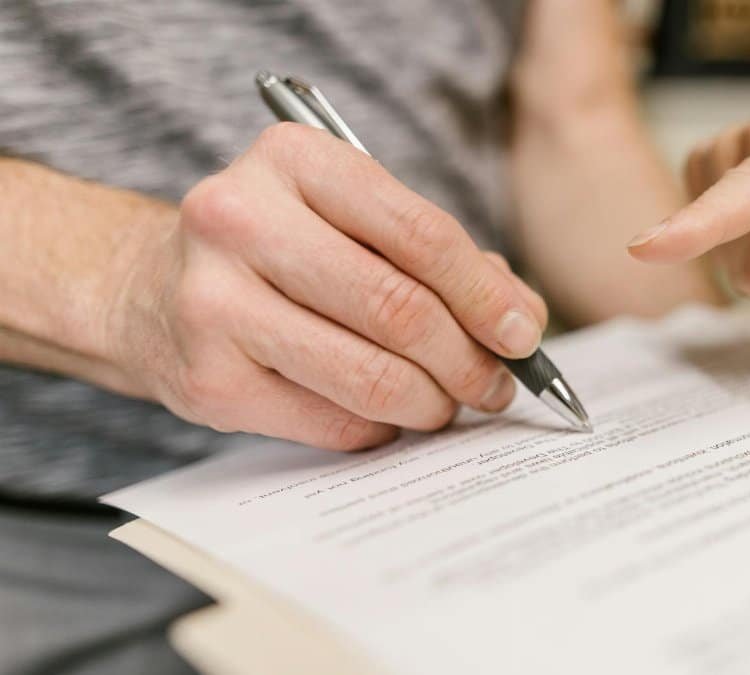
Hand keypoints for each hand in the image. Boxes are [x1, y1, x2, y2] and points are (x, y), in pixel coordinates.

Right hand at [110, 123, 547, 449]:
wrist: (153, 291)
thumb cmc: (282, 252)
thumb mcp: (353, 220)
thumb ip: (441, 258)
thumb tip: (521, 322)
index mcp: (294, 159)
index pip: (421, 234)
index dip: (485, 296)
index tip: (522, 336)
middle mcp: (242, 220)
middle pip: (400, 310)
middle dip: (468, 361)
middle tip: (496, 386)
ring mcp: (215, 302)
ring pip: (371, 375)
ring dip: (431, 403)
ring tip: (447, 405)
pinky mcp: (208, 380)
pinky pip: (333, 420)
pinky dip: (380, 427)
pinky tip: (386, 416)